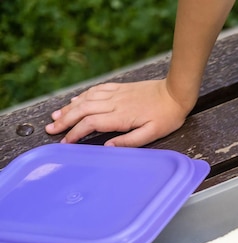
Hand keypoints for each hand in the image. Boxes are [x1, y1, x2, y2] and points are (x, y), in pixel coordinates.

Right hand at [45, 79, 190, 146]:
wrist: (176, 93)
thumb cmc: (167, 116)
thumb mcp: (152, 134)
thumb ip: (129, 142)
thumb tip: (107, 147)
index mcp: (120, 117)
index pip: (90, 125)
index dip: (75, 133)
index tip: (65, 143)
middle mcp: (114, 103)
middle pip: (82, 111)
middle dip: (64, 120)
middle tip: (51, 130)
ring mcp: (116, 94)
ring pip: (86, 99)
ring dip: (69, 108)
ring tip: (56, 116)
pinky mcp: (120, 88)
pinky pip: (96, 90)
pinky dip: (83, 95)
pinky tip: (76, 100)